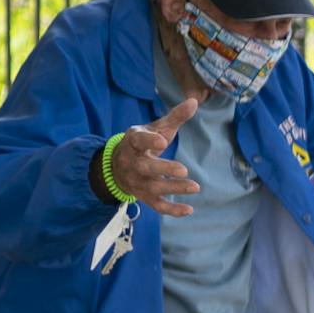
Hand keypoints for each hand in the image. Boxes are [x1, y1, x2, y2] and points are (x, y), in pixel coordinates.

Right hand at [110, 97, 202, 216]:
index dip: (149, 141)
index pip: (138, 141)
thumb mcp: (155, 128)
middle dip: (163, 169)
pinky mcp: (145, 197)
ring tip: (195, 187)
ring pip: (154, 188)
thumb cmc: (143, 144)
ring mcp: (138, 182)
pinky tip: (189, 210)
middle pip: (146, 168)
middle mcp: (133, 163)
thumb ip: (174, 117)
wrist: (118, 166)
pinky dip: (172, 211)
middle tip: (183, 170)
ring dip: (174, 188)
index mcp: (133, 142)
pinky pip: (157, 206)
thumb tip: (195, 101)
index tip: (163, 141)